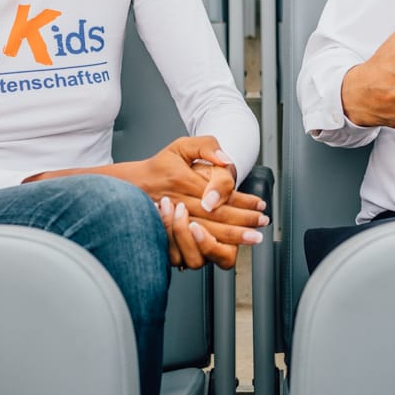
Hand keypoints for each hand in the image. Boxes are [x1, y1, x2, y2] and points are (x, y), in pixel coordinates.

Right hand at [132, 137, 264, 259]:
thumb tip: (226, 160)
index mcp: (183, 181)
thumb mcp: (181, 146)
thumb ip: (206, 146)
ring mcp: (172, 222)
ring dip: (232, 238)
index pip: (219, 192)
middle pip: (216, 216)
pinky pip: (191, 248)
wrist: (132, 187)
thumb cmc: (161, 166)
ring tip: (251, 237)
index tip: (259, 204)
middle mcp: (178, 203)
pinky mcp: (168, 236)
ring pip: (206, 234)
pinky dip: (210, 249)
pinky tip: (227, 248)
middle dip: (243, 222)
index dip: (243, 200)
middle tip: (262, 223)